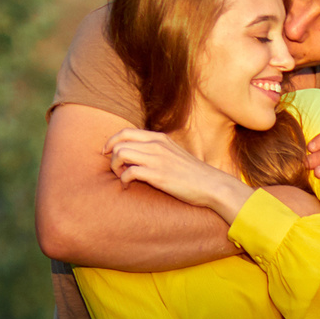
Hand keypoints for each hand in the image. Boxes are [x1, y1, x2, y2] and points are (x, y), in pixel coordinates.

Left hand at [105, 128, 251, 223]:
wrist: (211, 185)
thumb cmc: (193, 174)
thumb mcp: (174, 153)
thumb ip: (157, 150)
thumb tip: (138, 155)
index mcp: (159, 138)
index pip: (125, 132)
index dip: (111, 142)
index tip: (108, 153)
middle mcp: (156, 145)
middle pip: (119, 142)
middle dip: (111, 156)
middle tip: (115, 169)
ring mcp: (157, 159)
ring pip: (121, 154)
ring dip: (116, 168)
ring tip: (122, 178)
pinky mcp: (157, 176)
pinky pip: (129, 172)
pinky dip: (123, 180)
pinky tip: (128, 187)